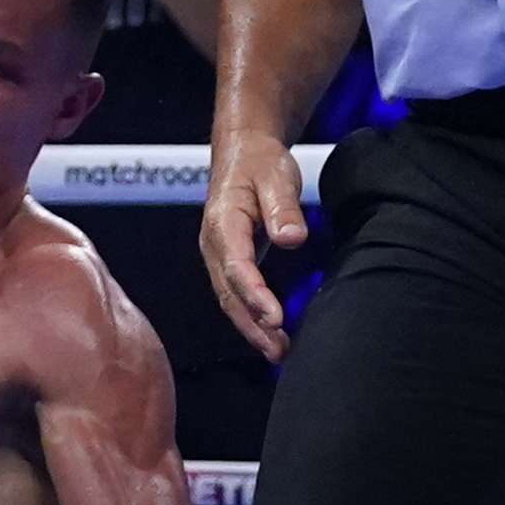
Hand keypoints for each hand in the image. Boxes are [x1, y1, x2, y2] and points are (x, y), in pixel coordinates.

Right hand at [197, 126, 305, 361]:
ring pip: (230, 299)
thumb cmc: (260, 162)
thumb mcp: (277, 176)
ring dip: (251, 328)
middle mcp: (214, 244)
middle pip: (228, 293)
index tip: (275, 317)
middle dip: (251, 324)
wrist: (243, 152)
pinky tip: (272, 335)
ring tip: (278, 352)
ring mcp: (219, 255)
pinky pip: (237, 295)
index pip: (235, 266)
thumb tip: (291, 238)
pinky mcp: (230, 262)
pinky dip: (251, 318)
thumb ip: (283, 207)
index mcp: (222, 222)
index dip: (254, 295)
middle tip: (278, 349)